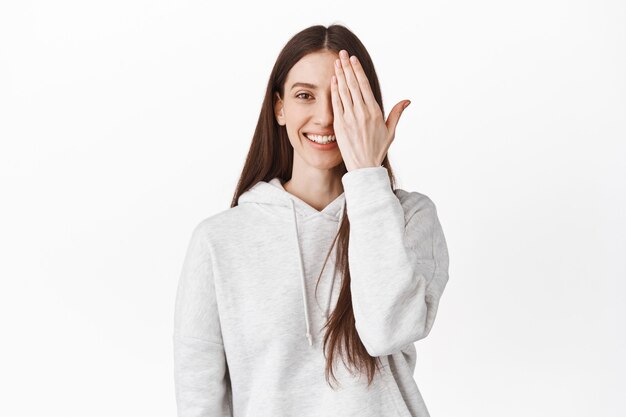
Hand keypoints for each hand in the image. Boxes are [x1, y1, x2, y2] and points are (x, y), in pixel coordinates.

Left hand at [330, 49, 410, 171]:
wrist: (364, 167)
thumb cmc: (377, 150)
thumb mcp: (390, 132)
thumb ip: (396, 114)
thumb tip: (407, 101)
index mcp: (374, 112)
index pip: (364, 85)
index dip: (358, 70)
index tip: (353, 60)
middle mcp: (362, 113)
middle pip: (353, 84)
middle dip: (347, 67)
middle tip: (342, 54)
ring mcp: (350, 118)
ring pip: (343, 92)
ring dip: (339, 75)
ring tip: (336, 62)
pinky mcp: (340, 125)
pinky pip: (336, 104)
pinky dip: (334, 91)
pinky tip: (333, 80)